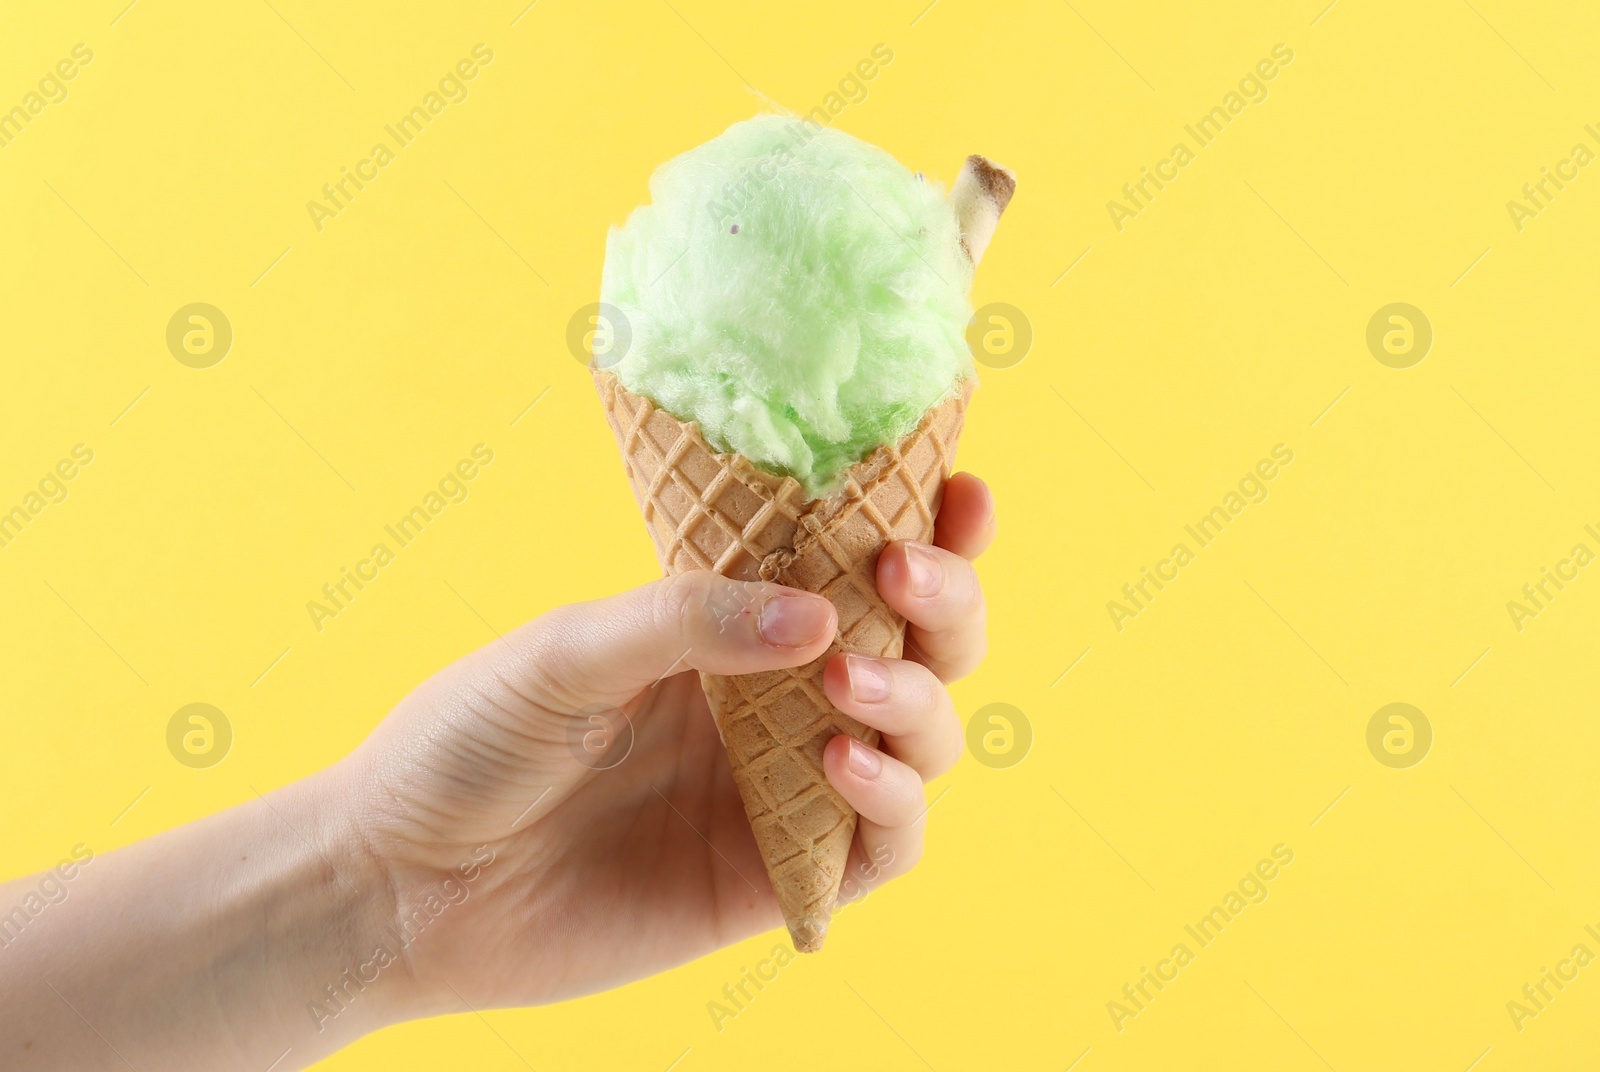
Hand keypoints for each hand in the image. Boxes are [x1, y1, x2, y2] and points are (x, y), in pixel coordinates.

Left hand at [346, 472, 995, 1012]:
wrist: (402, 885)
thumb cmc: (467, 742)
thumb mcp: (568, 649)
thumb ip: (690, 622)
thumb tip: (823, 613)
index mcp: (727, 624)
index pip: (854, 563)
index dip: (925, 524)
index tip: (960, 487)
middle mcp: (774, 699)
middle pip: (921, 644)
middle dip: (946, 600)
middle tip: (907, 571)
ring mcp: (783, 789)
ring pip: (924, 737)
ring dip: (918, 698)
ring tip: (851, 678)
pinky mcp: (777, 877)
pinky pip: (883, 843)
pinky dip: (891, 798)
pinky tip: (838, 763)